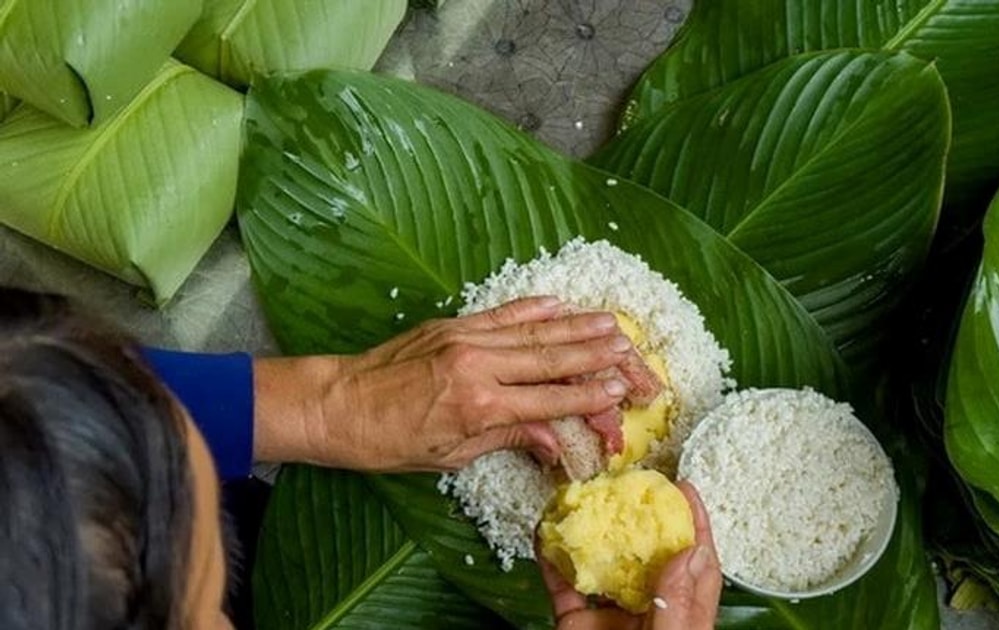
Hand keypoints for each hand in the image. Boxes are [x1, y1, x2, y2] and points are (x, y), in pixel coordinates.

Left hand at [253, 297, 633, 470]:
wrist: (334, 404)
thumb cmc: (387, 441)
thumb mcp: (450, 455)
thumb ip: (507, 439)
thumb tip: (556, 441)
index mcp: (480, 406)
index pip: (550, 400)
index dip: (591, 397)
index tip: (623, 392)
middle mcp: (478, 365)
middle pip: (553, 360)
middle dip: (599, 358)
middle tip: (633, 355)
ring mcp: (465, 339)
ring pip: (535, 332)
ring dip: (578, 328)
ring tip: (614, 324)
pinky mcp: (452, 325)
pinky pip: (503, 314)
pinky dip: (535, 309)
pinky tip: (561, 304)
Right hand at [539, 482, 722, 629]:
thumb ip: (677, 602)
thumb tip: (689, 552)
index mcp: (682, 619)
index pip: (695, 565)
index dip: (694, 524)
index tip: (685, 490)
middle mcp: (648, 613)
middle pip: (647, 556)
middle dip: (637, 518)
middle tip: (627, 484)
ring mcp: (611, 618)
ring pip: (602, 565)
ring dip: (590, 532)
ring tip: (580, 498)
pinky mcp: (576, 625)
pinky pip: (563, 587)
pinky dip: (552, 560)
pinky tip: (545, 535)